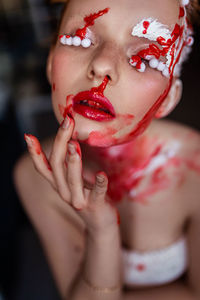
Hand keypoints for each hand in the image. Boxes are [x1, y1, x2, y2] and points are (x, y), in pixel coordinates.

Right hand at [24, 116, 118, 232]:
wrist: (100, 223)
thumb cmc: (87, 196)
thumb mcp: (73, 181)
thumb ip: (69, 165)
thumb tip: (67, 140)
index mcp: (59, 184)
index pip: (43, 167)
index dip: (34, 153)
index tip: (28, 136)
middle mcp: (64, 192)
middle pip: (57, 166)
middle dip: (60, 142)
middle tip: (67, 122)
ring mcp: (79, 200)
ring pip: (72, 180)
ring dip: (72, 162)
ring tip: (74, 144)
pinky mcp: (95, 205)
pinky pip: (97, 193)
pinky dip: (98, 183)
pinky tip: (101, 174)